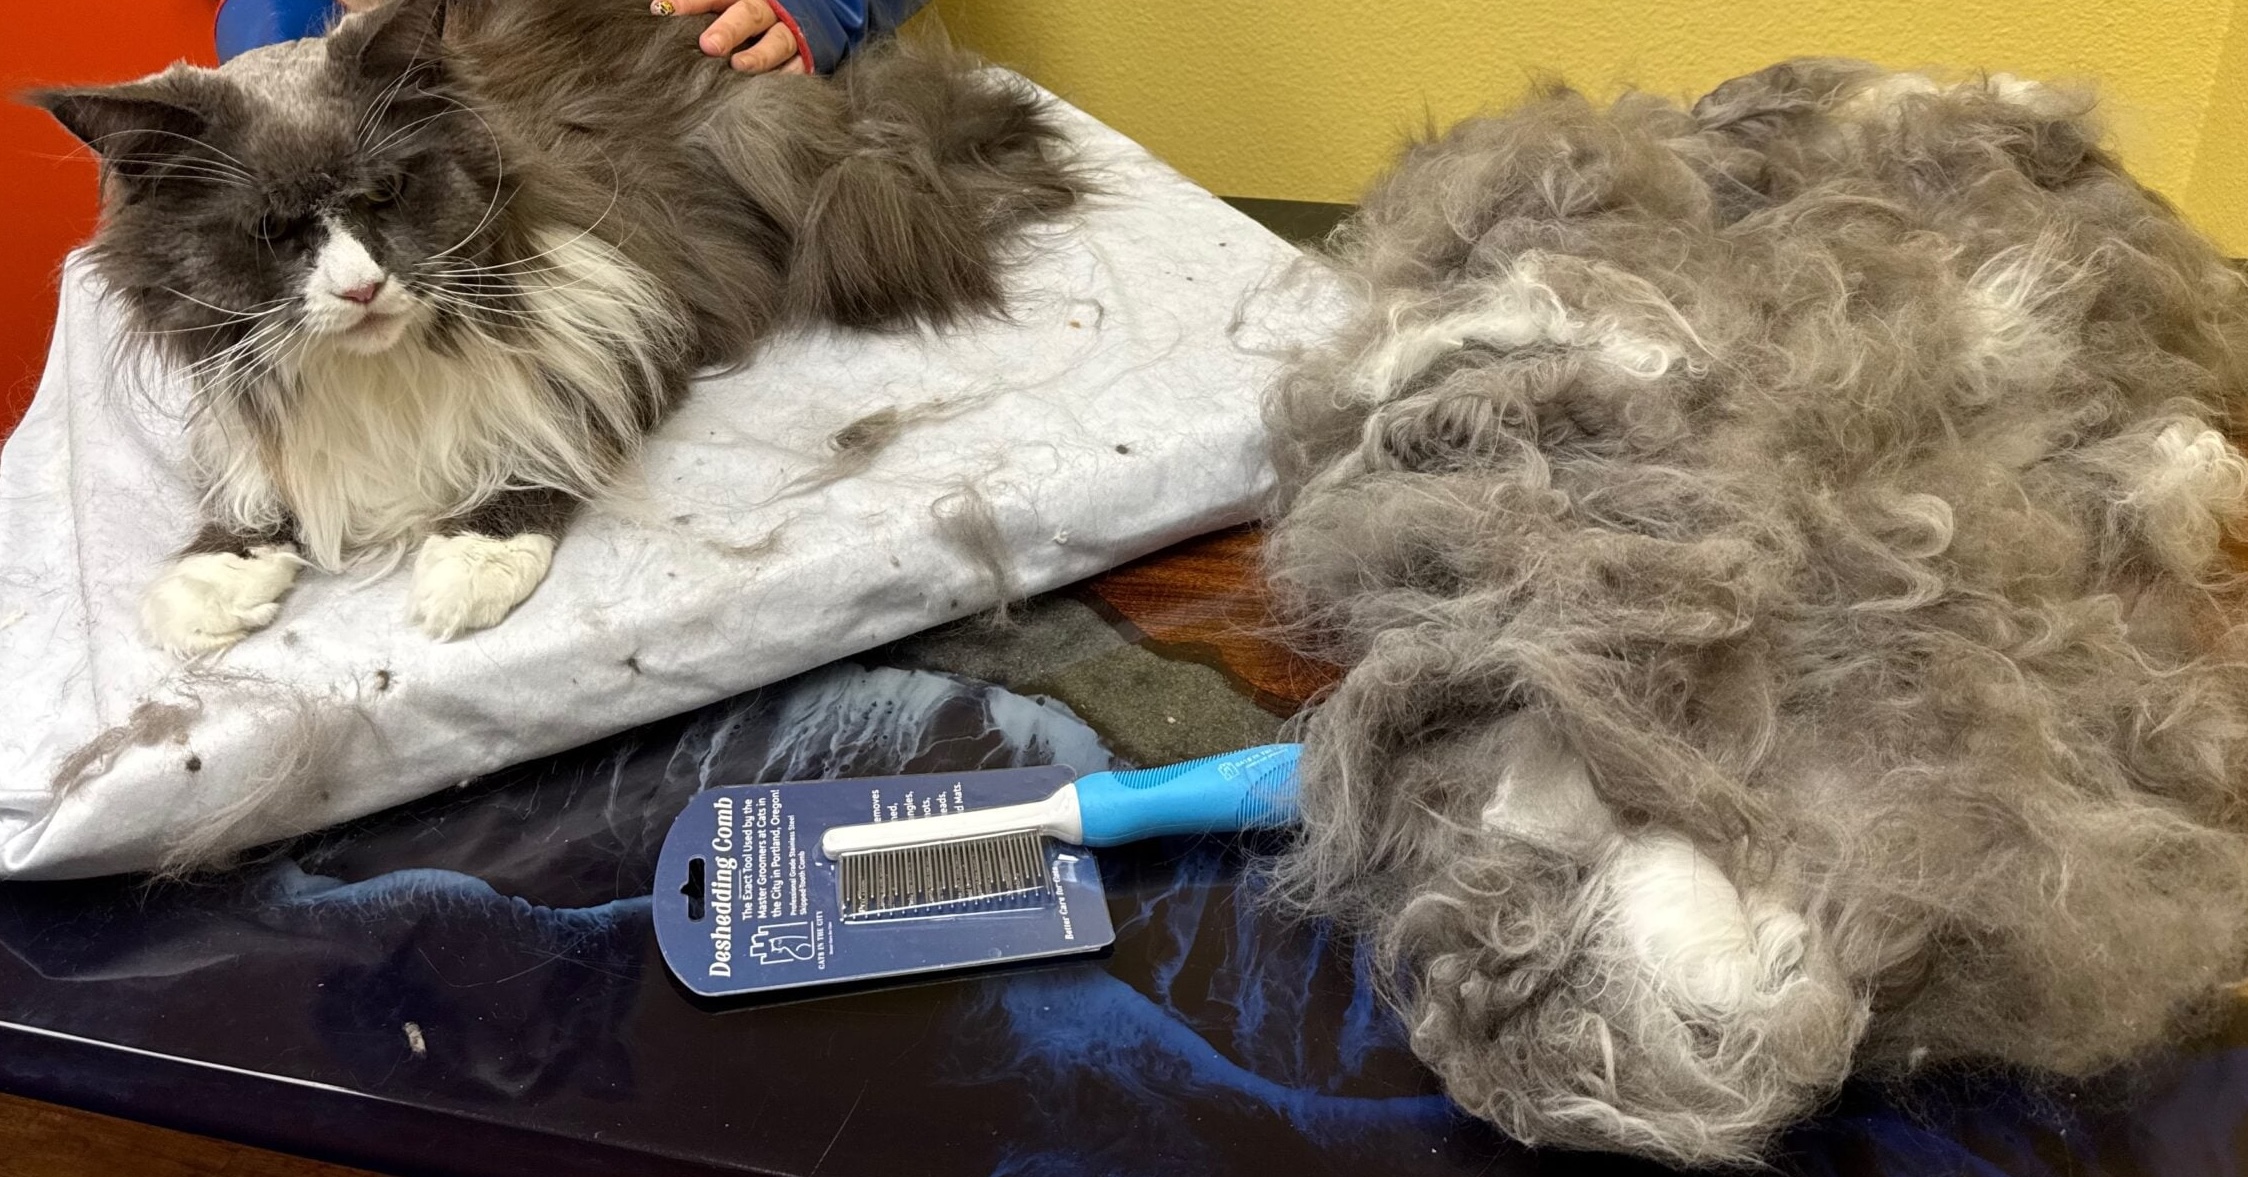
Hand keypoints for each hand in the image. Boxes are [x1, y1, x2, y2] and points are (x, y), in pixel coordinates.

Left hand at [650, 0, 808, 73]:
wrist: (813, 15)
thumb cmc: (756, 15)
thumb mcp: (730, 6)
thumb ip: (704, 10)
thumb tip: (660, 14)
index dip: (690, 3)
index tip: (661, 11)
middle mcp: (767, 10)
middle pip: (748, 14)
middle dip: (728, 29)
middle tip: (708, 46)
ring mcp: (789, 32)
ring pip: (777, 41)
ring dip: (759, 55)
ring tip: (739, 66)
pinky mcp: (809, 55)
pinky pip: (798, 66)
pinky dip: (786, 76)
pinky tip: (769, 86)